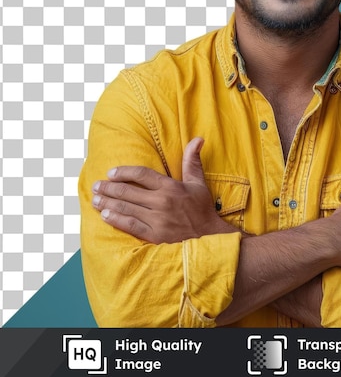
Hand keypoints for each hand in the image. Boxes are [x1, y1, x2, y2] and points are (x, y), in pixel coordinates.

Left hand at [91, 138, 236, 242]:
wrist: (209, 237)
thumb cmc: (201, 208)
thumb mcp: (198, 182)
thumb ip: (192, 160)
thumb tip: (198, 139)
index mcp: (171, 187)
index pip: (142, 175)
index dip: (124, 172)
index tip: (111, 172)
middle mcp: (162, 202)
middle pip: (129, 192)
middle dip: (110, 188)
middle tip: (96, 185)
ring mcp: (157, 220)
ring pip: (126, 208)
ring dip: (108, 202)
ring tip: (95, 199)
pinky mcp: (155, 235)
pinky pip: (130, 226)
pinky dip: (116, 219)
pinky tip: (105, 215)